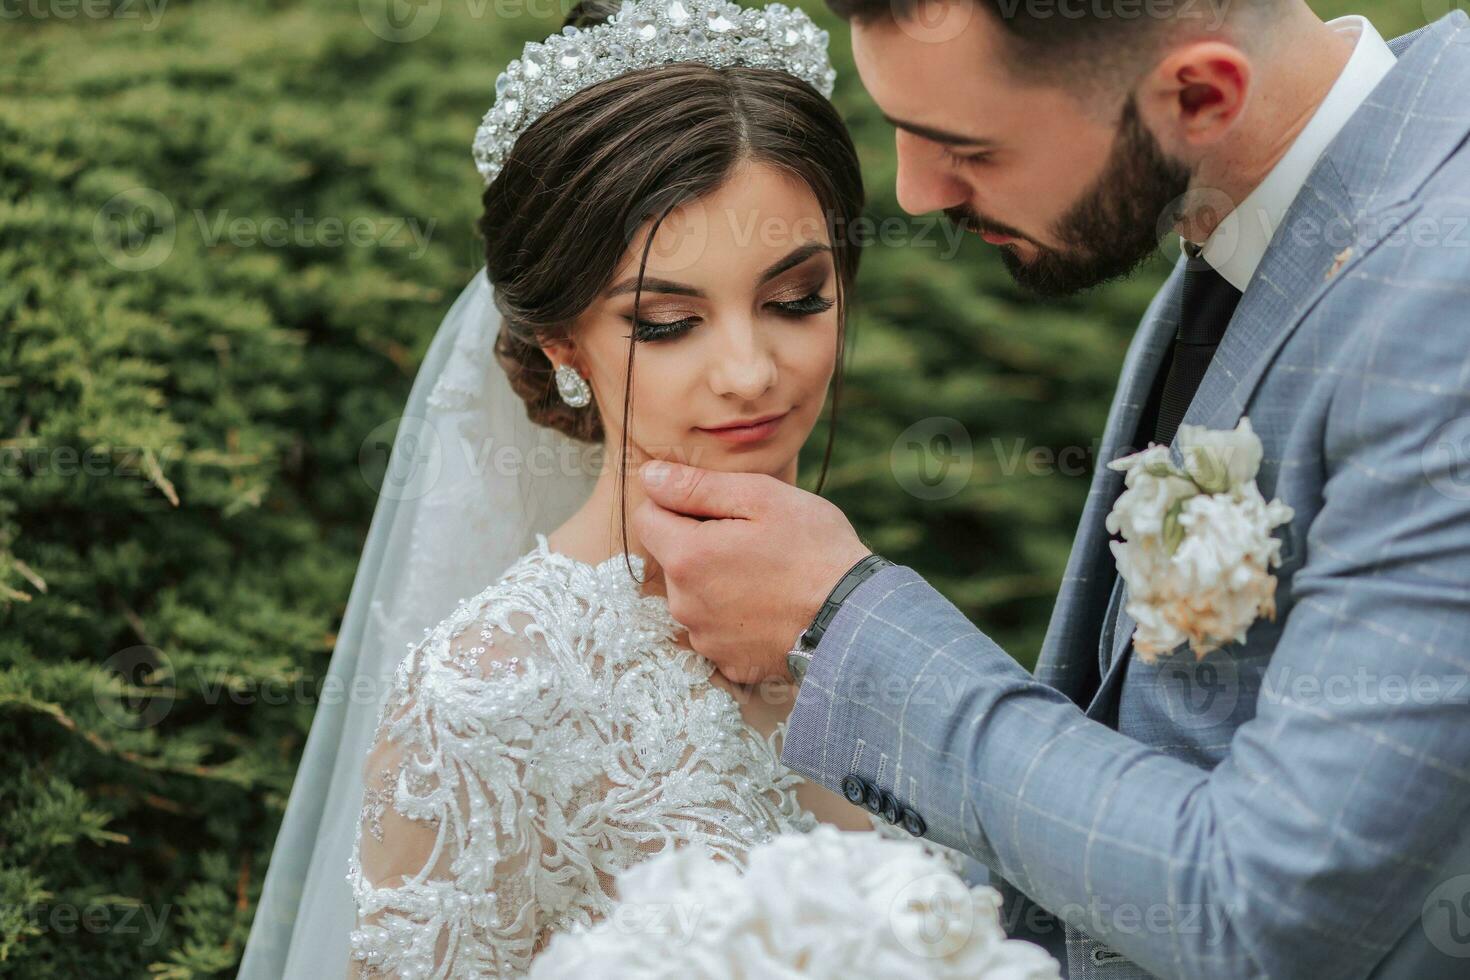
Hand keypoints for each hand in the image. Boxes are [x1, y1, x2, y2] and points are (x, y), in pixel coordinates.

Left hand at [633, 460, 871, 683]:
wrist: (856, 618)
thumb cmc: (814, 550)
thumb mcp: (760, 497)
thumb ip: (696, 486)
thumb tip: (649, 477)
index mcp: (686, 557)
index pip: (647, 518)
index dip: (678, 503)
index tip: (718, 506)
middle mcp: (683, 604)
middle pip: (672, 559)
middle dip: (700, 543)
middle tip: (754, 539)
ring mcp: (704, 638)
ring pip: (693, 595)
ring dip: (717, 581)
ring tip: (767, 575)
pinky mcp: (727, 662)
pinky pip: (717, 629)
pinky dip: (735, 616)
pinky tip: (769, 607)